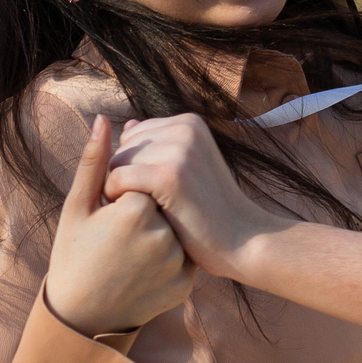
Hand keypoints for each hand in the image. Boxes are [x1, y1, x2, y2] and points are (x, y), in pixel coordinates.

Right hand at [44, 115, 195, 335]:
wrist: (81, 316)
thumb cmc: (72, 255)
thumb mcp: (77, 207)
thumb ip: (94, 162)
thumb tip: (104, 119)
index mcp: (135, 211)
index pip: (143, 180)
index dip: (123, 197)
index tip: (108, 220)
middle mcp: (162, 235)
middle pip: (162, 202)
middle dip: (145, 212)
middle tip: (118, 240)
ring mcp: (176, 263)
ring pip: (176, 228)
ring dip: (159, 233)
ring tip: (130, 256)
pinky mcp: (185, 285)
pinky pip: (184, 256)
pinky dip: (169, 258)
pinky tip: (144, 270)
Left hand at [108, 114, 284, 275]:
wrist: (245, 240)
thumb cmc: (212, 210)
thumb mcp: (189, 167)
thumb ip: (159, 145)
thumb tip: (127, 124)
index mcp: (190, 122)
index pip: (132, 137)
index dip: (134, 167)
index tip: (154, 191)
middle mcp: (185, 129)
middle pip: (122, 148)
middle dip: (126, 177)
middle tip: (150, 204)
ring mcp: (179, 151)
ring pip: (116, 164)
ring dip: (122, 191)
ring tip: (148, 210)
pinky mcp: (169, 175)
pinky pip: (117, 179)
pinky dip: (119, 200)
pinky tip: (139, 215)